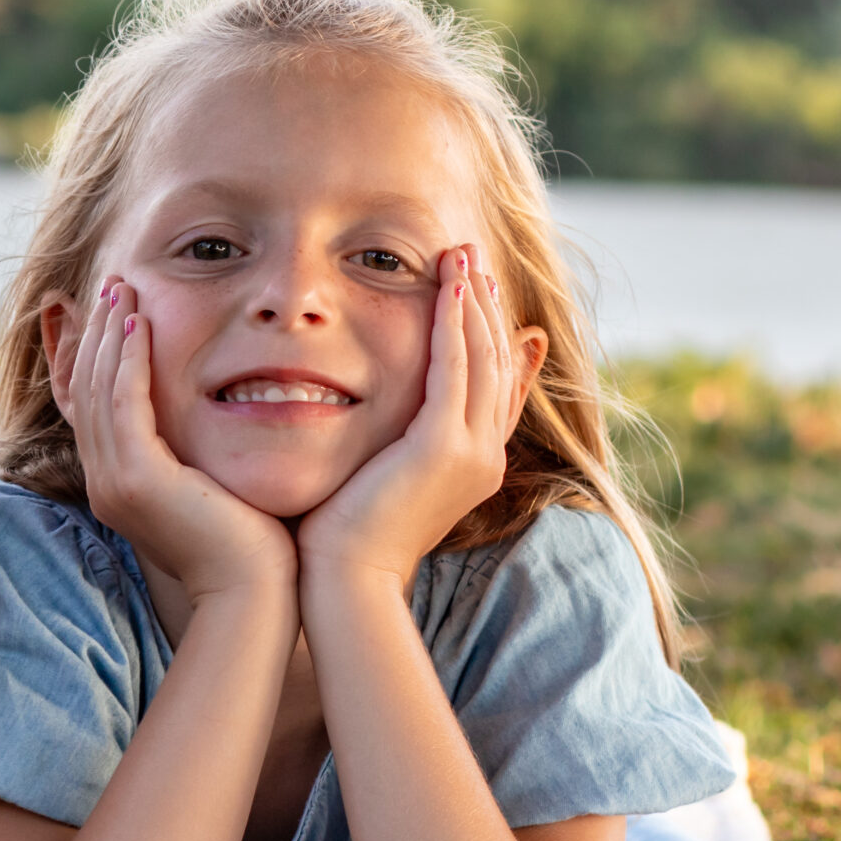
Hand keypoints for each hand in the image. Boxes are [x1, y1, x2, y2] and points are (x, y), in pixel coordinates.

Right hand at [58, 282, 295, 602]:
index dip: (91, 355)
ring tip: (122, 289)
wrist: (258, 593)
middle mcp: (104, 483)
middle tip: (112, 284)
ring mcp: (113, 483)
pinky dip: (126, 362)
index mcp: (119, 485)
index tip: (106, 312)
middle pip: (84, 390)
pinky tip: (138, 325)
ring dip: (107, 335)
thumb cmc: (255, 545)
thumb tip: (225, 410)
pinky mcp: (136, 479)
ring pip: (96, 391)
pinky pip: (122, 405)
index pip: (90, 407)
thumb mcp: (217, 484)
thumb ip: (202, 451)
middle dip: (94, 333)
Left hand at [296, 249, 528, 589]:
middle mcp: (482, 457)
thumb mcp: (376, 483)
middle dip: (487, 307)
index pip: (497, 389)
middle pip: (498, 364)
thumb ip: (387, 450)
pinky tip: (448, 288)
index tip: (486, 296)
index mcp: (471, 466)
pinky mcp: (442, 448)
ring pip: (483, 358)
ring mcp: (469, 453)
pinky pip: (456, 369)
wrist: (344, 583)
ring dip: (474, 302)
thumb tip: (374, 430)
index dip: (496, 339)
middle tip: (476, 258)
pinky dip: (453, 325)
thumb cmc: (342, 542)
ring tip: (465, 256)